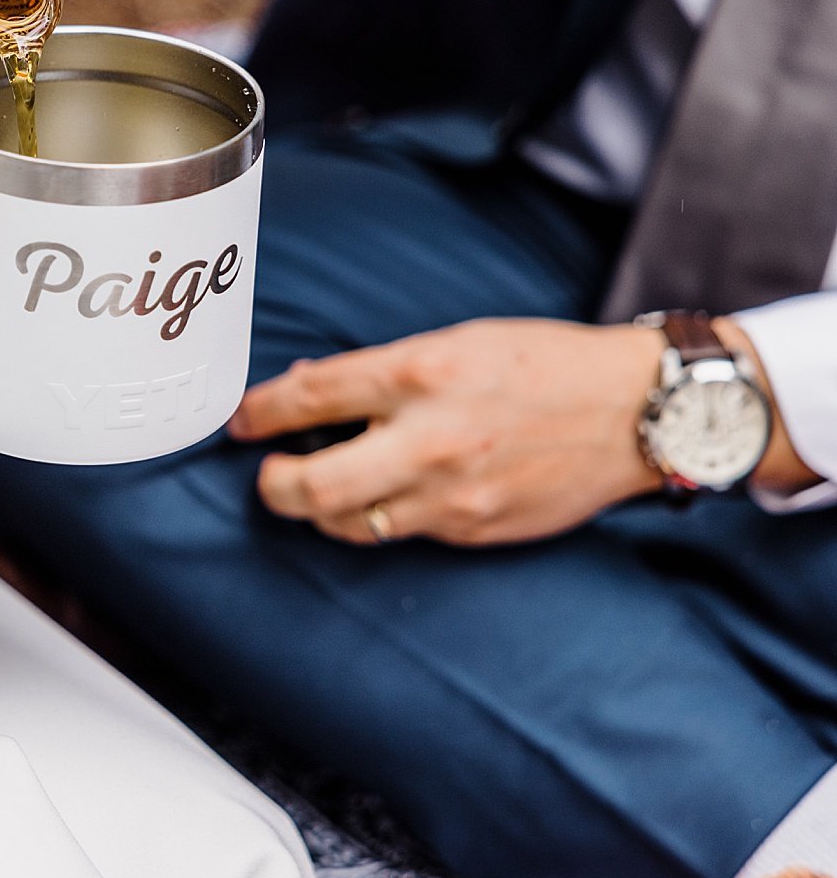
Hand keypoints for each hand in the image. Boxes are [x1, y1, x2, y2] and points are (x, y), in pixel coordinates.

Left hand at [228, 320, 666, 545]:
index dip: (259, 412)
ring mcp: (452, 495)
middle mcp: (429, 439)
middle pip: (310, 486)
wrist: (636, 413)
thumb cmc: (543, 364)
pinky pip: (403, 534)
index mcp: (420, 374)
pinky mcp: (474, 530)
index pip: (309, 397)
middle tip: (268, 475)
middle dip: (272, 486)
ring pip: (348, 523)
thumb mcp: (456, 342)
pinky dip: (382, 517)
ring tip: (323, 487)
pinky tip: (387, 495)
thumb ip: (381, 371)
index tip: (241, 420)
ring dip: (323, 509)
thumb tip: (309, 388)